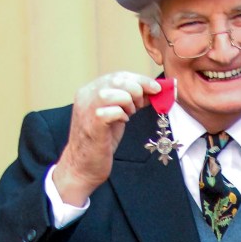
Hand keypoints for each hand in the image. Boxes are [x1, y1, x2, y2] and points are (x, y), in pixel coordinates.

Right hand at [54, 72, 159, 204]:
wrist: (83, 165)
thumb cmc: (100, 141)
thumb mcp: (117, 115)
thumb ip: (130, 101)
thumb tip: (152, 91)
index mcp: (90, 90)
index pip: (118, 76)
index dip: (141, 80)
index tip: (157, 88)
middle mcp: (86, 96)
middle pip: (118, 80)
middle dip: (138, 90)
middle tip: (140, 105)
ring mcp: (87, 109)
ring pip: (115, 92)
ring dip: (129, 103)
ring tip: (128, 115)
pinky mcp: (92, 124)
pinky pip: (113, 111)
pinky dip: (122, 115)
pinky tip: (122, 122)